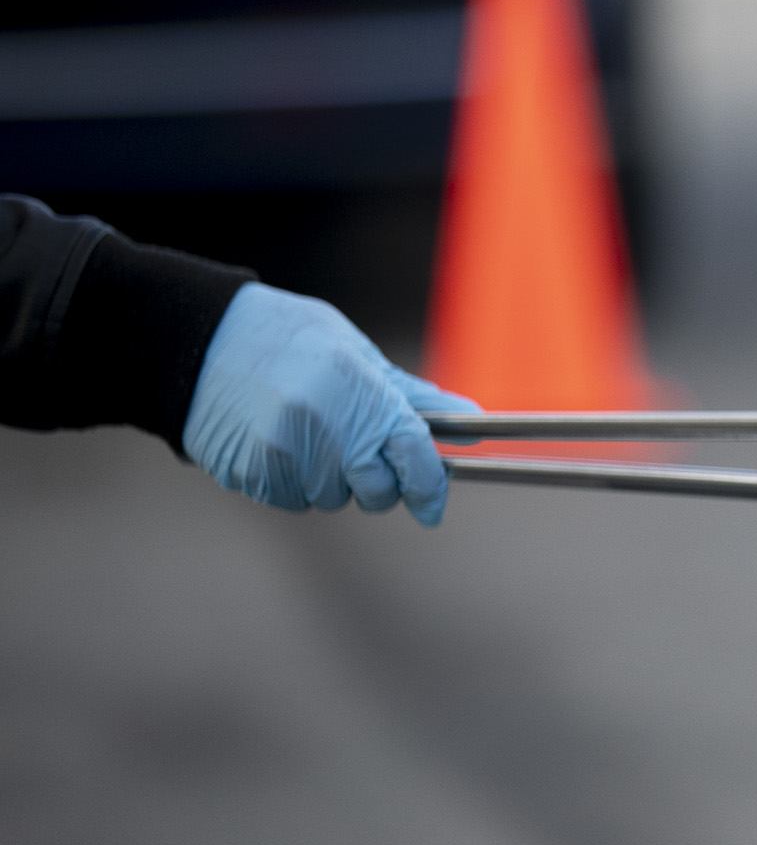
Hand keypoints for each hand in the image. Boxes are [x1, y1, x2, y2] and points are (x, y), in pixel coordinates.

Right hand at [183, 283, 479, 525]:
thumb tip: (469, 419)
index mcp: (357, 388)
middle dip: (377, 482)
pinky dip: (294, 483)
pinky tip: (279, 444)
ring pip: (332, 498)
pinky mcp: (251, 474)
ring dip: (331, 479)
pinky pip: (293, 500)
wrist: (198, 339)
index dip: (430, 485)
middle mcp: (323, 425)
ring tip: (307, 432)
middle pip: (376, 491)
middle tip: (357, 449)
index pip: (411, 452)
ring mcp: (285, 453)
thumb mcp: (354, 351)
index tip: (435, 506)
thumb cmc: (286, 338)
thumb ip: (408, 395)